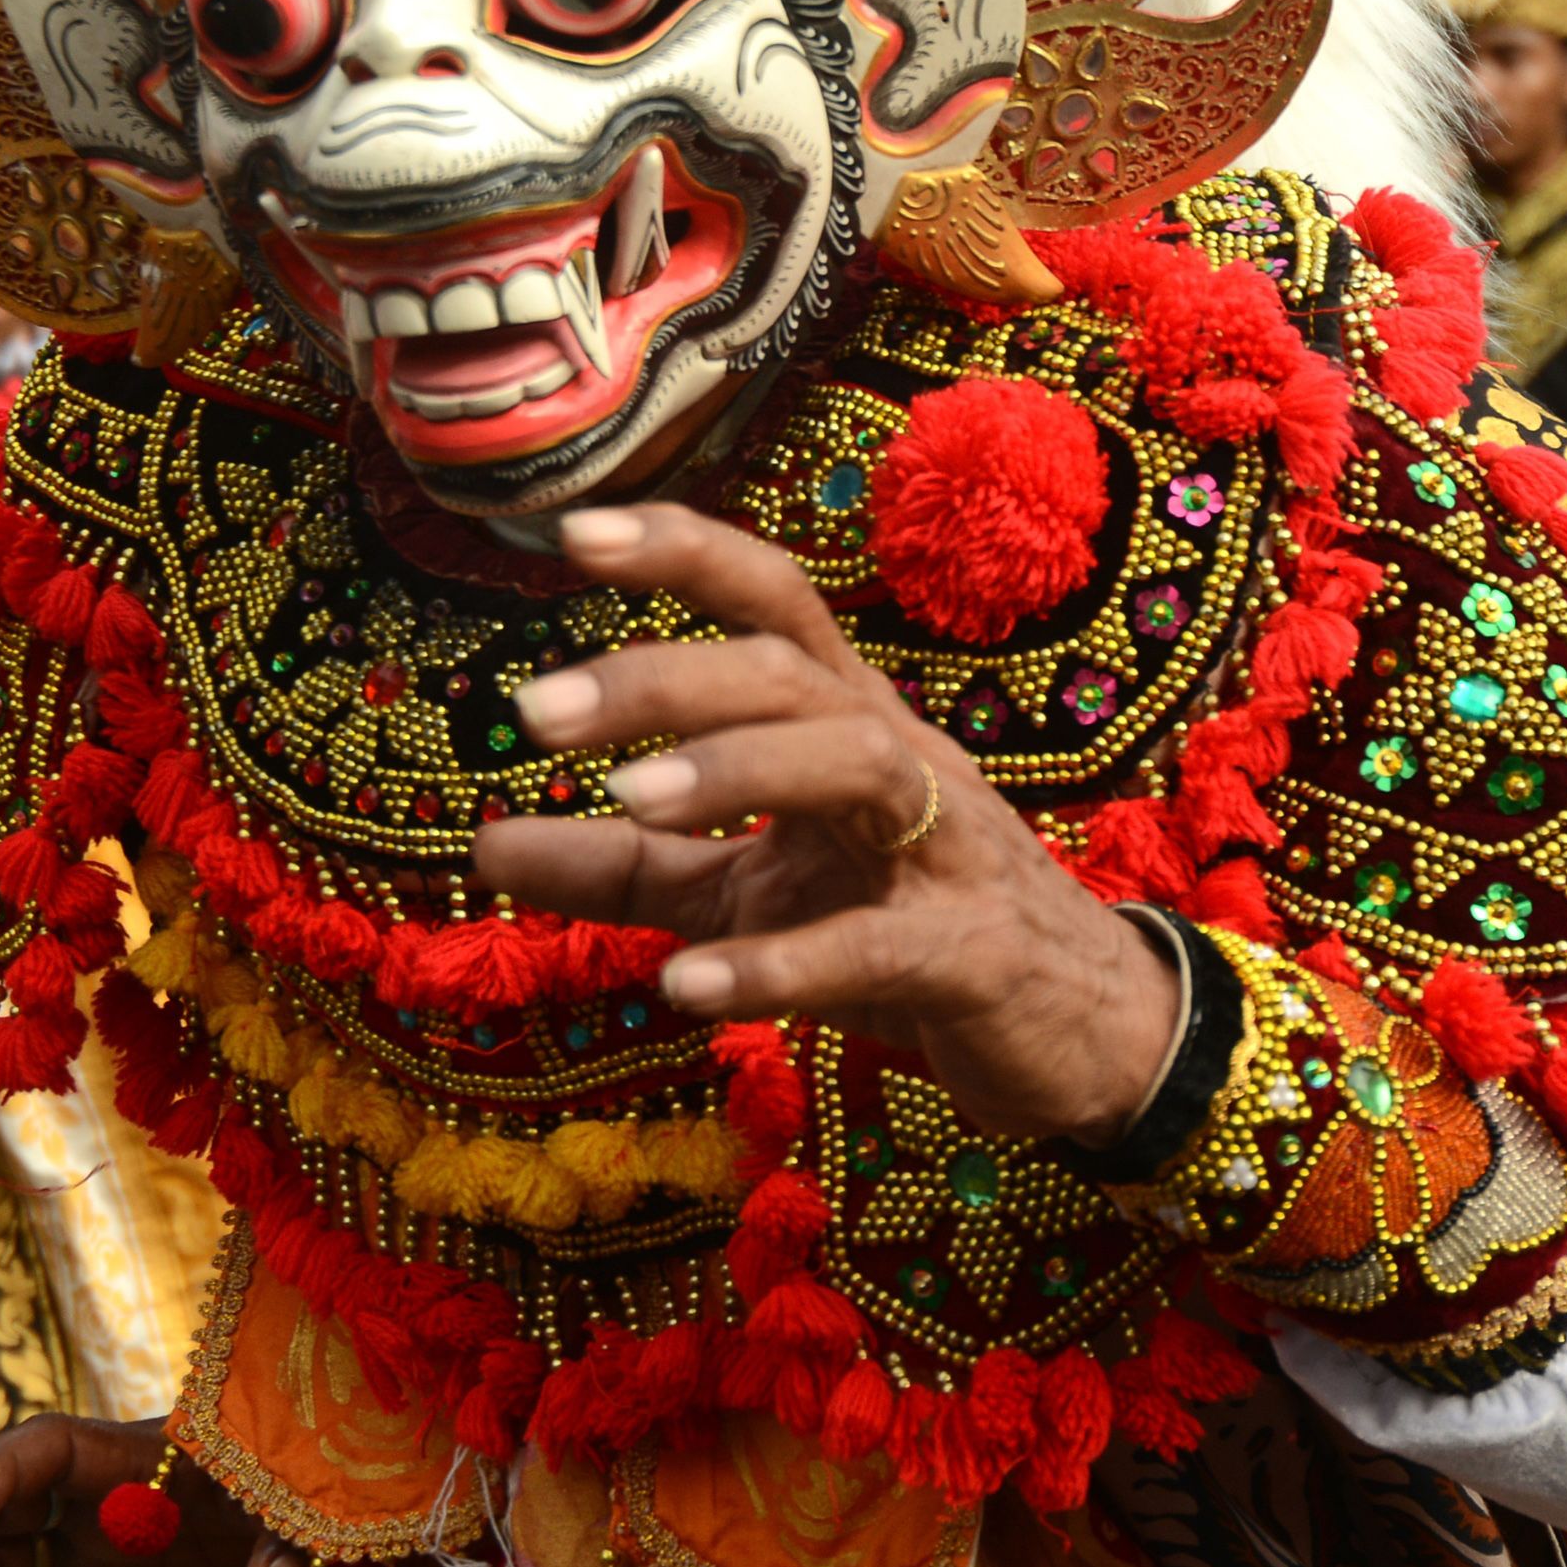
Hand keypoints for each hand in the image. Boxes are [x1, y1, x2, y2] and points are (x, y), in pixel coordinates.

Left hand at [471, 506, 1181, 1146]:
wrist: (1084, 1034)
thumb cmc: (909, 934)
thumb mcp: (755, 891)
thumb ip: (628, 867)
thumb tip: (482, 843)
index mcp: (846, 725)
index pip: (770, 605)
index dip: (683, 554)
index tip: (568, 532)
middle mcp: (901, 758)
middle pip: (791, 672)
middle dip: (667, 676)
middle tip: (535, 712)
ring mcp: (947, 849)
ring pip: (855, 763)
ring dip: (738, 770)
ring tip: (630, 801)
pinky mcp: (974, 954)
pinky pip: (880, 944)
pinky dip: (786, 960)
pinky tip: (692, 984)